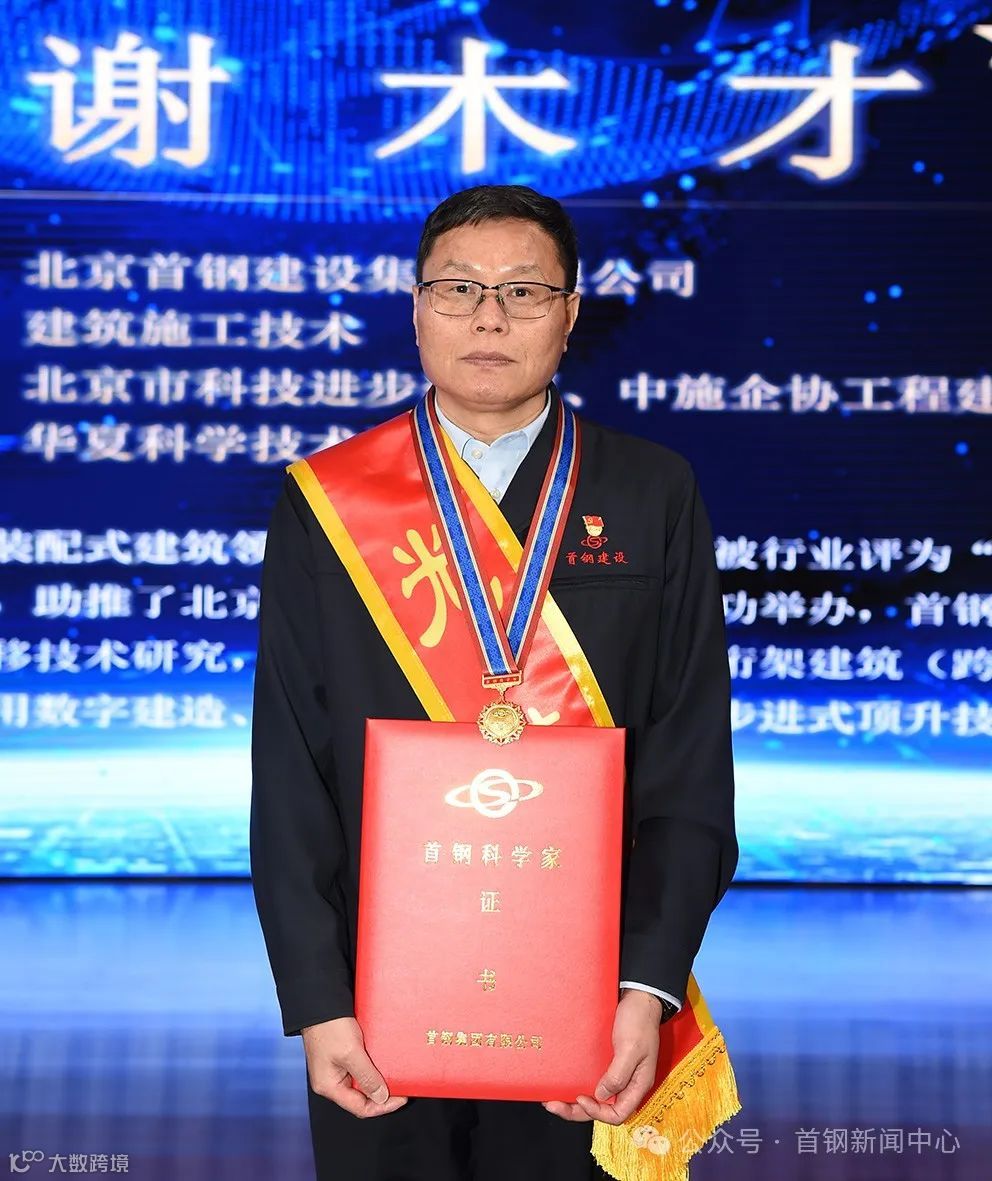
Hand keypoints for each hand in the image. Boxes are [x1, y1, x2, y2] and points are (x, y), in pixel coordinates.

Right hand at [302, 1016, 408, 1117]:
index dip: (382, 1106)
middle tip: (401, 1085)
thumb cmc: (331, 1027)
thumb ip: (366, 1077)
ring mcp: (336, 1068)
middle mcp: (332, 1081)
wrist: (322, 1002)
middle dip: (381, 1093)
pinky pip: (360, 1068)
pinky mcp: (342, 1055)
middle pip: (361, 1097)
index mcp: (329, 1086)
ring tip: (396, 1074)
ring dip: (378, 1078)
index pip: (360, 1107)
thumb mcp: (351, 1053)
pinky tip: (385, 1061)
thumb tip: (381, 1098)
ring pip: (362, 1082)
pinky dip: (373, 1066)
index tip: (402, 1097)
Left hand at [543, 990, 660, 1123]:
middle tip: (553, 1105)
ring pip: (595, 1096)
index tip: (581, 1098)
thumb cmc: (639, 1020)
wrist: (639, 997)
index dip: (597, 1112)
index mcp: (637, 1084)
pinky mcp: (607, 1061)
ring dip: (574, 1101)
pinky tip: (564, 1081)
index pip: (617, 1114)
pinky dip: (578, 1084)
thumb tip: (601, 1096)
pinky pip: (592, 1079)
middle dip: (576, 1111)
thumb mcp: (631, 1048)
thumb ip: (618, 1074)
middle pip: (601, 1108)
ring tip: (552, 1099)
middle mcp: (626, 1083)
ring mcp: (616, 1073)